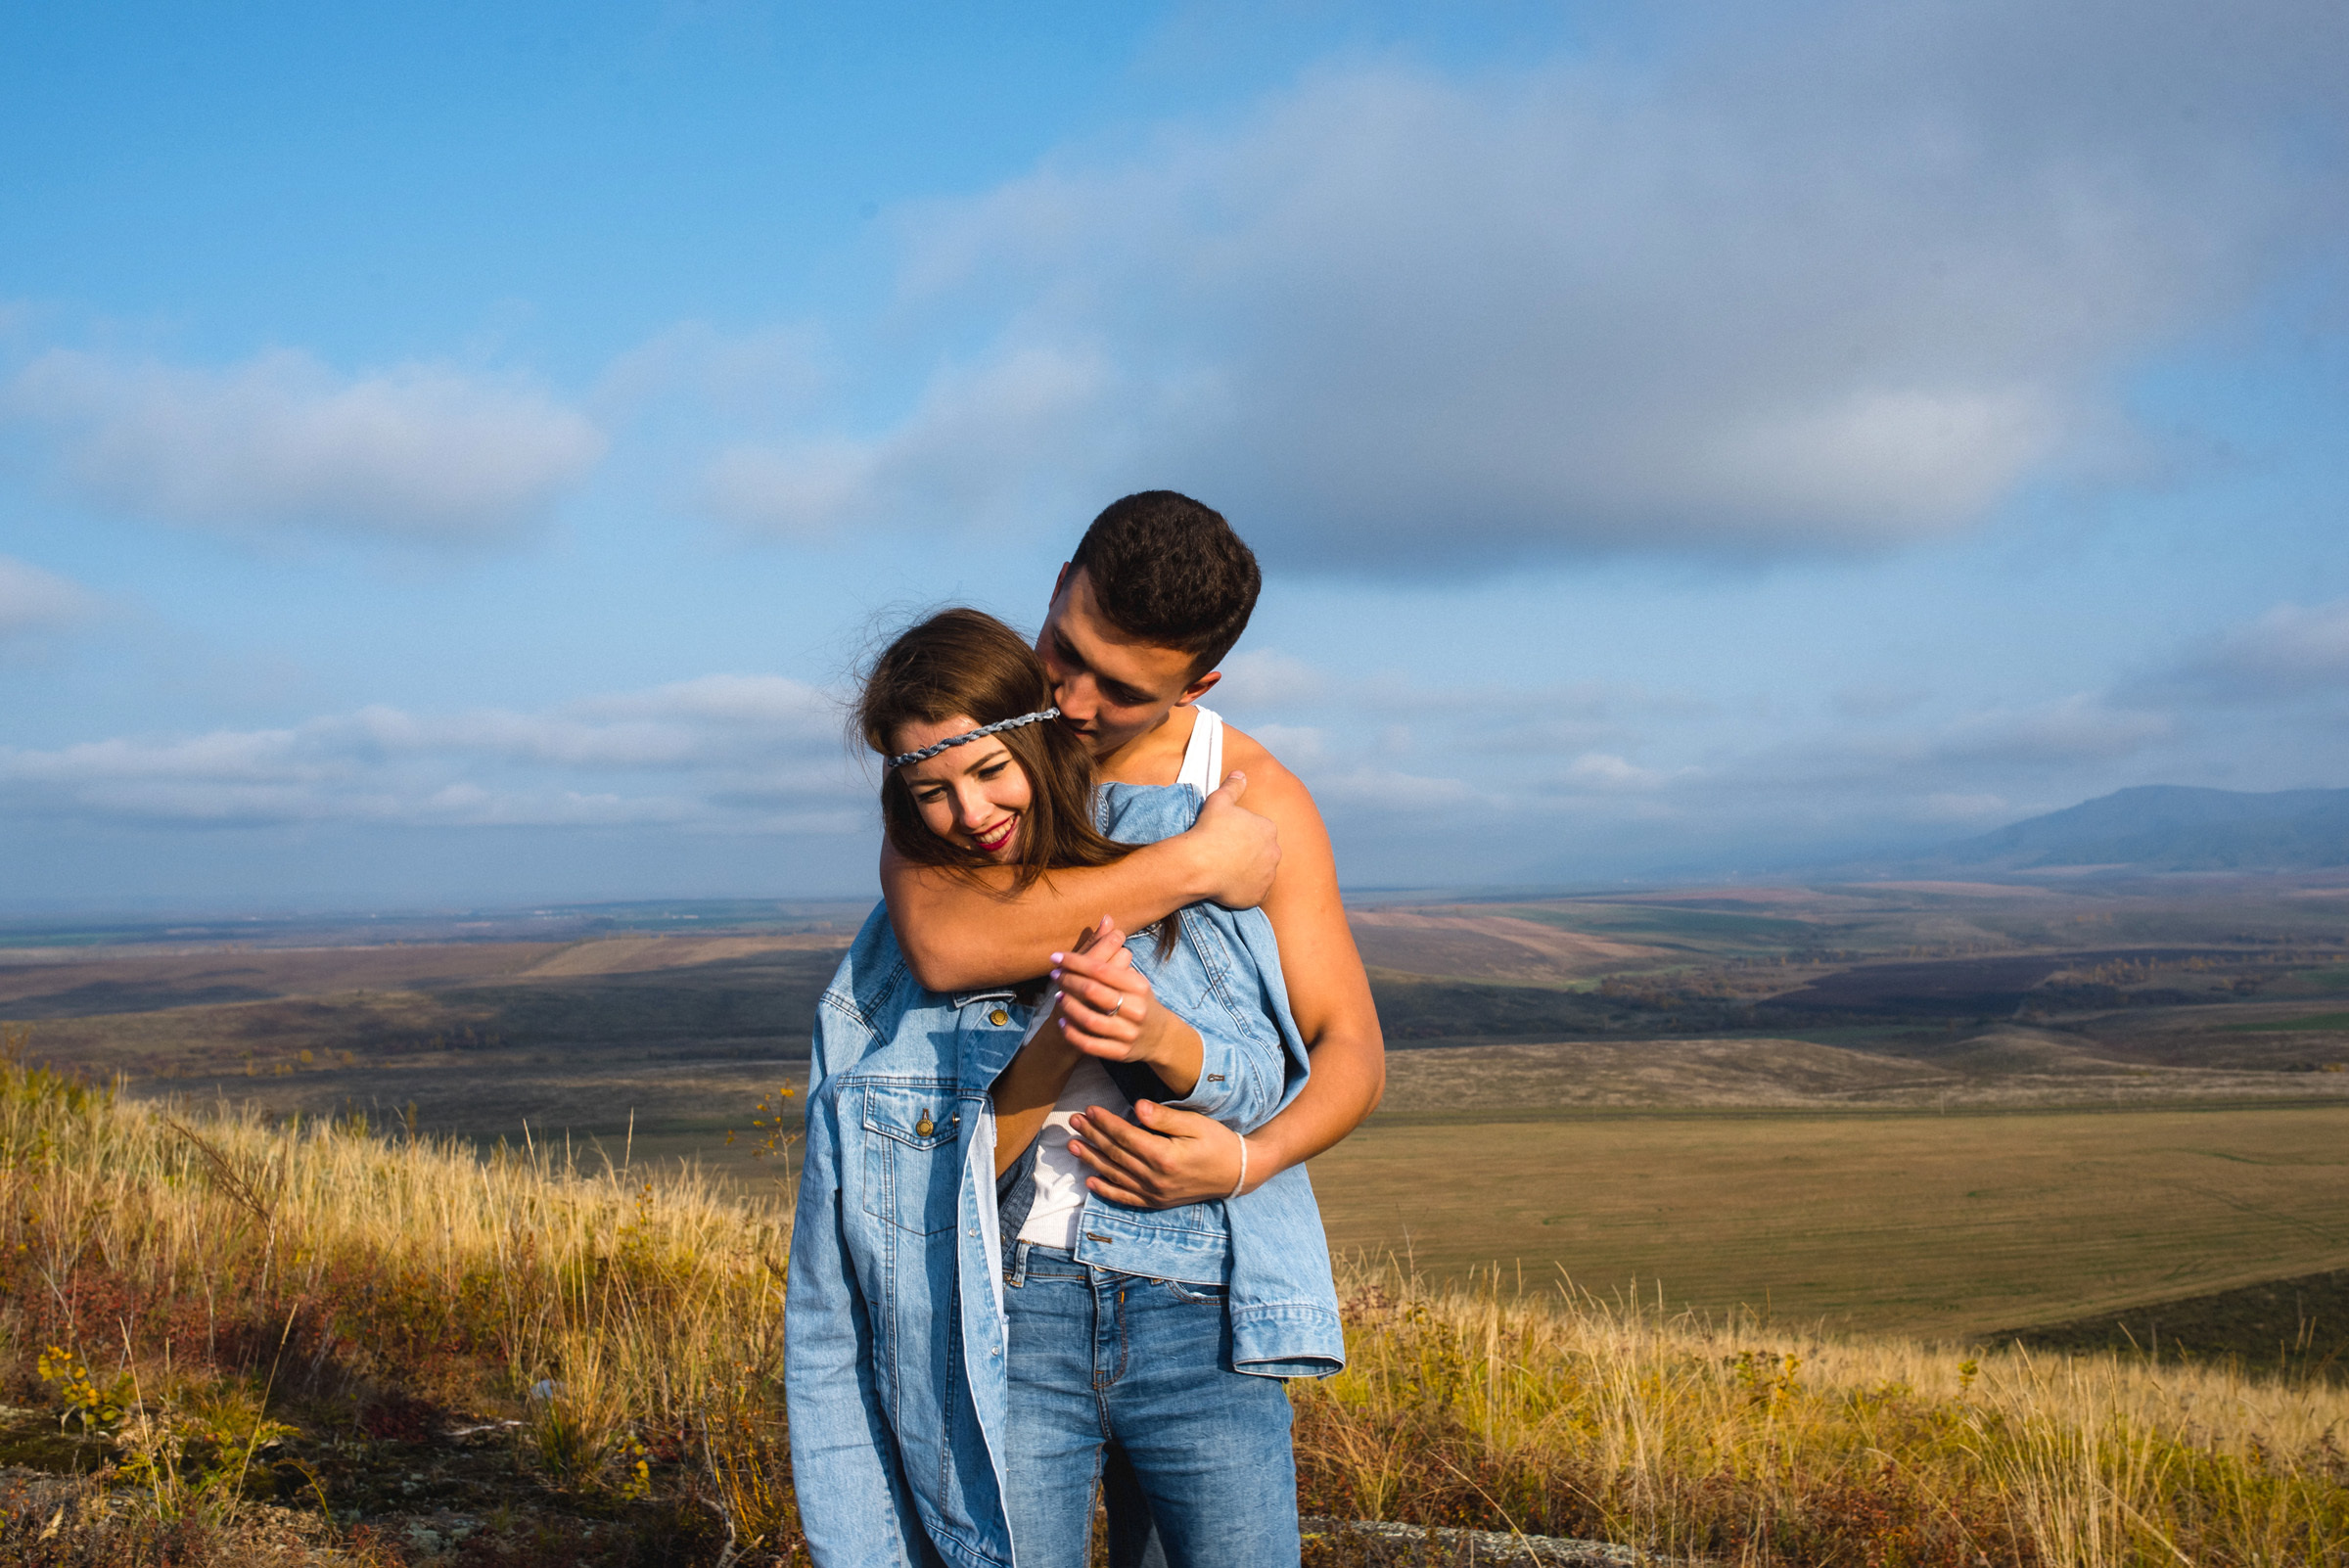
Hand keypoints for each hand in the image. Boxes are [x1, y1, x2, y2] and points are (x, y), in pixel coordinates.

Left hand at [1050, 921, 1197, 1088]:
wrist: (1160, 1037)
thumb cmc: (1139, 1000)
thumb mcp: (1132, 976)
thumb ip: (1114, 951)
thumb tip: (1106, 918)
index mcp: (1138, 986)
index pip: (1101, 969)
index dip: (1075, 962)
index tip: (1056, 957)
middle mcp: (1136, 1009)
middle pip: (1093, 992)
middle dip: (1069, 981)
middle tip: (1054, 975)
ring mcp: (1128, 1033)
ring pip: (1090, 1019)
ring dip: (1068, 1006)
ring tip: (1058, 996)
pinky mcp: (1121, 1052)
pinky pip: (1091, 1044)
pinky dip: (1073, 1033)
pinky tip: (1062, 1022)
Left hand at [1069, 1100, 1249, 1208]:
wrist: (1238, 1173)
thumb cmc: (1218, 1142)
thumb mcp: (1195, 1124)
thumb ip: (1164, 1117)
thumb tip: (1138, 1107)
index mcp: (1164, 1156)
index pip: (1125, 1136)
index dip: (1105, 1122)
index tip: (1089, 1110)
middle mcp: (1155, 1178)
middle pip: (1116, 1154)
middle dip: (1092, 1136)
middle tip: (1074, 1121)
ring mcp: (1155, 1193)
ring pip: (1115, 1175)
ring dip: (1091, 1160)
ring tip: (1072, 1146)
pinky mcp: (1158, 1202)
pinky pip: (1127, 1198)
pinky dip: (1107, 1191)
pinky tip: (1091, 1182)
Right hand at [1188, 771, 1279, 909]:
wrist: (1199, 863)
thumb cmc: (1209, 830)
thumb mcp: (1219, 800)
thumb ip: (1234, 786)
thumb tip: (1241, 773)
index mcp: (1268, 828)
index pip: (1260, 831)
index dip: (1243, 834)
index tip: (1228, 838)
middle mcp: (1274, 851)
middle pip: (1263, 852)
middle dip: (1250, 853)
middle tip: (1227, 855)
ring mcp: (1268, 875)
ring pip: (1261, 872)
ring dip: (1249, 872)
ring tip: (1228, 871)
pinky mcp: (1259, 895)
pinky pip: (1255, 892)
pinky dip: (1246, 890)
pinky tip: (1231, 885)